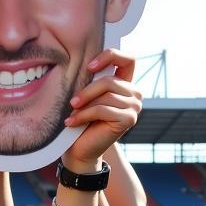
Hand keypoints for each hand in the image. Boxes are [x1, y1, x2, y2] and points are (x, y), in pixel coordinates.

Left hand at [62, 50, 140, 169]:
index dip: (110, 56)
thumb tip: (85, 64)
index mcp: (124, 83)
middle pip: (110, 80)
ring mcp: (134, 107)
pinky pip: (103, 109)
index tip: (89, 66)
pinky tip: (72, 121)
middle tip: (72, 102)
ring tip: (71, 114)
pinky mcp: (129, 119)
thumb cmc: (81, 119)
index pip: (128, 59)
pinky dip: (84, 115)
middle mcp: (133, 93)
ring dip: (84, 105)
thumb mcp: (86, 96)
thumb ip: (92, 80)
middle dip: (87, 91)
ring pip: (106, 95)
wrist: (80, 148)